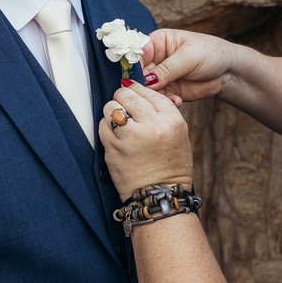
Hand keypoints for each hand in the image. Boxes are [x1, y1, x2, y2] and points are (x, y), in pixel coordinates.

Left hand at [100, 82, 192, 196]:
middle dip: (122, 96)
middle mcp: (151, 127)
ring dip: (113, 111)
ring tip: (119, 120)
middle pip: (127, 96)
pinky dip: (106, 127)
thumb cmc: (170, 165)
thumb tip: (138, 91)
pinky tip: (114, 134)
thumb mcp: (178, 134)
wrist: (159, 195)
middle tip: (122, 102)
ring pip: (111, 108)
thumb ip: (162, 112)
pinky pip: (103, 126)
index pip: (149, 93)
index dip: (137, 88)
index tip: (131, 89)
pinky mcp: (114, 150)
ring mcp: (130, 138)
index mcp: (171, 121)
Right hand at [140, 29, 236, 104]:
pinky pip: (160, 98)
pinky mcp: (169, 90)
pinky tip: (177, 102)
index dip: (135, 66)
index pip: (138, 53)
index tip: (137, 78)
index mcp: (158, 42)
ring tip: (170, 98)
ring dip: (156, 96)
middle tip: (153, 92)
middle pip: (140, 73)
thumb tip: (147, 80)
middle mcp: (156, 59)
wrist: (227, 71)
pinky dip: (166, 102)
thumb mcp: (189, 57)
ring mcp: (162, 76)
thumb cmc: (210, 54)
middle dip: (144, 85)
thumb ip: (167, 69)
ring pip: (148, 88)